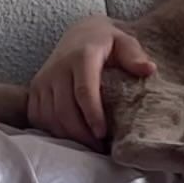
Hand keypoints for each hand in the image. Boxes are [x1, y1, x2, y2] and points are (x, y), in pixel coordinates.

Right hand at [27, 18, 155, 146]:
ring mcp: (43, 79)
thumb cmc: (106, 43)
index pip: (84, 91)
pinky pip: (38, 117)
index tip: (103, 134)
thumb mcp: (124, 42)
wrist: (79, 35)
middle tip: (99, 147)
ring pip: (49, 116)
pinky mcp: (34, 89)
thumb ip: (134, 56)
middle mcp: (58, 68)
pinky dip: (53, 131)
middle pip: (64, 109)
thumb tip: (148, 69)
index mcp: (82, 56)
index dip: (92, 115)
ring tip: (88, 146)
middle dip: (81, 133)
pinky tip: (70, 137)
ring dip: (68, 136)